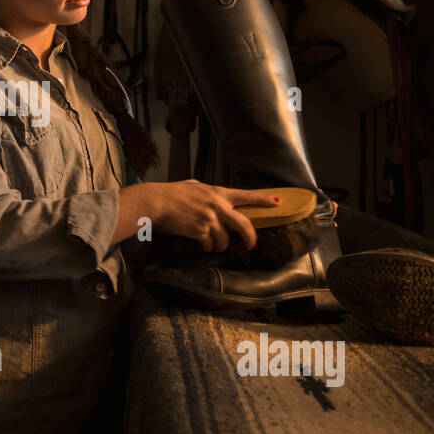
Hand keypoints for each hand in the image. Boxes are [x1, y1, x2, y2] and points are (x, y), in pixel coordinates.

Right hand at [150, 180, 280, 252]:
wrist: (156, 201)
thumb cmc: (171, 194)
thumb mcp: (193, 186)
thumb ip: (206, 192)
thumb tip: (210, 195)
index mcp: (218, 193)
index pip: (246, 196)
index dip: (263, 200)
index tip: (277, 202)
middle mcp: (218, 205)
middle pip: (244, 224)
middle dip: (250, 237)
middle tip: (250, 245)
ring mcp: (210, 218)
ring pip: (225, 240)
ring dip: (219, 246)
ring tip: (211, 244)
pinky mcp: (201, 230)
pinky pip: (209, 245)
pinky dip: (206, 247)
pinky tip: (199, 243)